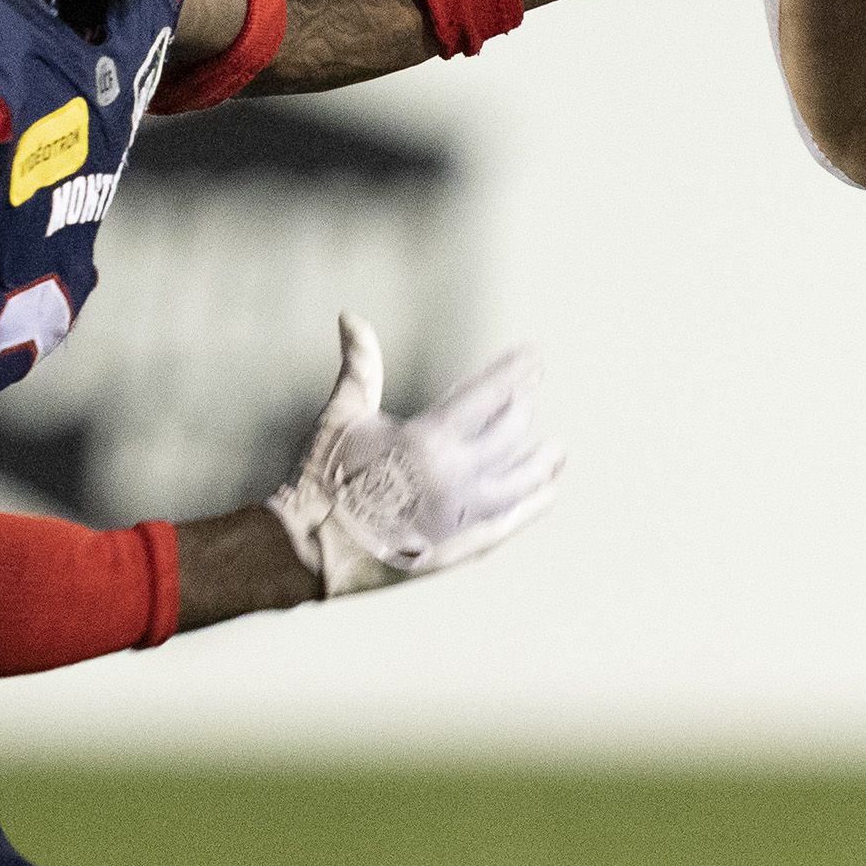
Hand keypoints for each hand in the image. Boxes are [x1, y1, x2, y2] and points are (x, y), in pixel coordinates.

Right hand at [264, 315, 563, 596]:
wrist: (309, 550)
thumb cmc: (323, 477)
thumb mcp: (344, 416)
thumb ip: (361, 366)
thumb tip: (351, 315)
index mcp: (429, 439)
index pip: (489, 396)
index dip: (515, 374)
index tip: (534, 359)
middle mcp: (455, 478)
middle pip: (508, 435)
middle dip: (519, 411)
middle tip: (525, 399)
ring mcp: (462, 517)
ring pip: (519, 483)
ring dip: (540, 464)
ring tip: (556, 452)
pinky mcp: (460, 548)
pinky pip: (509, 524)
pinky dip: (530, 507)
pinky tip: (546, 495)